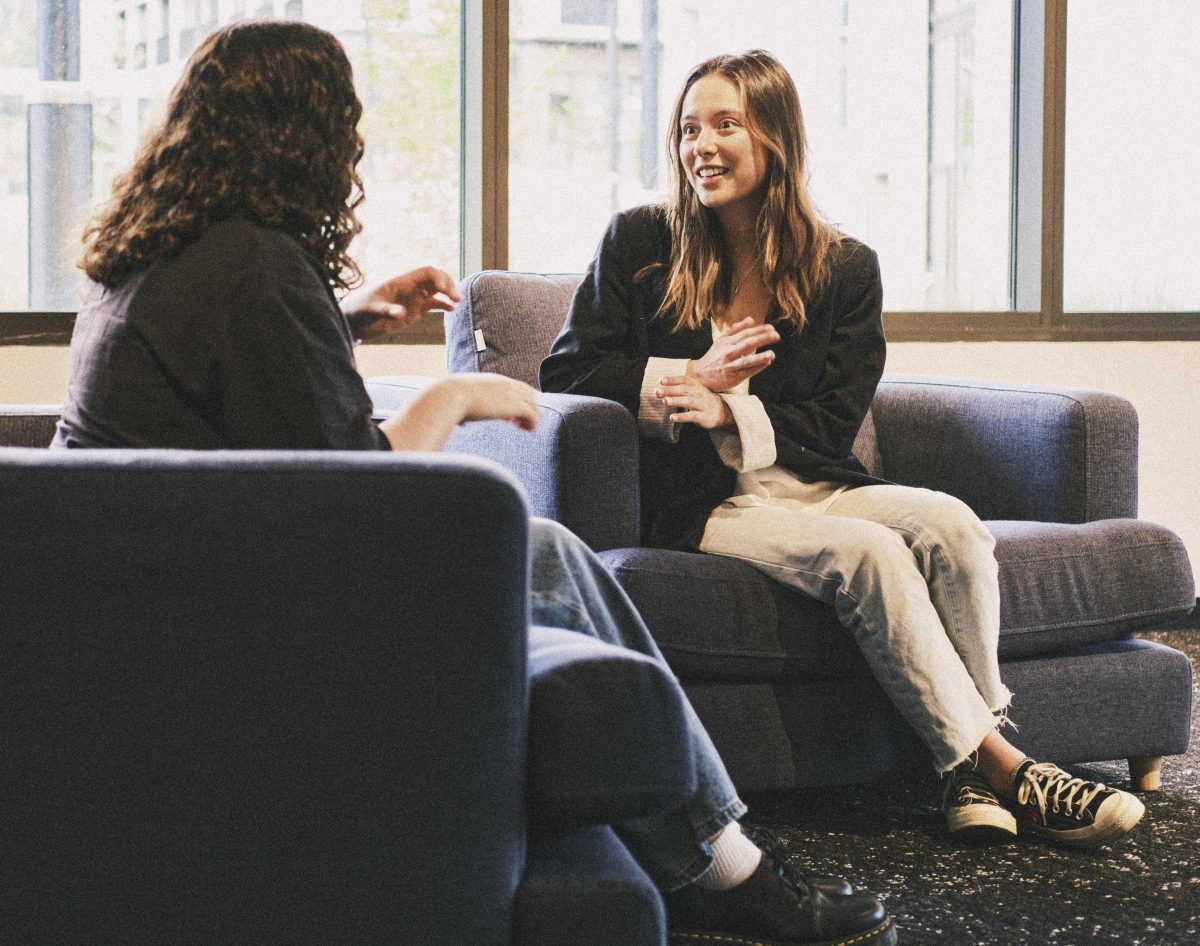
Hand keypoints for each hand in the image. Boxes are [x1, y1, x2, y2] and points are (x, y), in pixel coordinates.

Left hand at [341, 266, 461, 340]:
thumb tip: (401, 313)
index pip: (426, 272)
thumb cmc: (360, 312)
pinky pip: (432, 303)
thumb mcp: (371, 311)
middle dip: (448, 284)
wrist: (354, 321)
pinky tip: (452, 310)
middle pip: (435, 278)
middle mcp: (409, 288)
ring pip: (436, 289)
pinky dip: (443, 304)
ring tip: (457, 302)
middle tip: (456, 298)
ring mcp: (412, 298)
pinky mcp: (413, 310)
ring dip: (448, 292)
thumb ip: (386, 311)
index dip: (439, 278)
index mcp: (401, 282)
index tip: (446, 291)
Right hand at [380, 374, 539, 452]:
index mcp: (492, 381)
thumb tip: (462, 424)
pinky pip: (532, 414)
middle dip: (528, 406)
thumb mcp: (461, 403)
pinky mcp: (514, 406)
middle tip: (518, 422)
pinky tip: (528, 429)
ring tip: (527, 428)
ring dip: (532, 416)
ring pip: (534, 403)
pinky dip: (533, 422)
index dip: (517, 400)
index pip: (514, 386)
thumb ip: (466, 412)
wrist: (449, 396)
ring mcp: (510, 394)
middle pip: (528, 392)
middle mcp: (504, 384)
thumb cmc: (450, 401)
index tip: (510, 416)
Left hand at [656, 375, 732, 429]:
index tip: (661, 380)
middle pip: (684, 390)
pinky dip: (682, 417)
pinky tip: (672, 418)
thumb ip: (680, 389)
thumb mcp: (694, 392)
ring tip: (664, 401)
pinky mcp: (704, 417)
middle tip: (658, 391)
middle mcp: (699, 394)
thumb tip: (660, 388)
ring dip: (676, 401)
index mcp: (696, 386)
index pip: (684, 380)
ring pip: (688, 401)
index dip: (673, 380)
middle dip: (670, 390)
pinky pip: (692, 416)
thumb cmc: (702, 401)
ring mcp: (703, 405)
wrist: (722, 412)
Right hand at [687, 317, 778, 391]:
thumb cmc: (714, 356)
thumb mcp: (722, 340)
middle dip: (762, 339)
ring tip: (771, 354)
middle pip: (747, 344)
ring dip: (759, 357)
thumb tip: (751, 319)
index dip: (759, 330)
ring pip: (746, 360)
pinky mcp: (733, 377)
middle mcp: (728, 352)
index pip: (745, 333)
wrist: (700, 375)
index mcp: (727, 342)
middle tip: (776, 336)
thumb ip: (736, 329)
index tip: (771, 328)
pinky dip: (757, 367)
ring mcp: (730, 365)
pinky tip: (766, 363)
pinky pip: (746, 372)